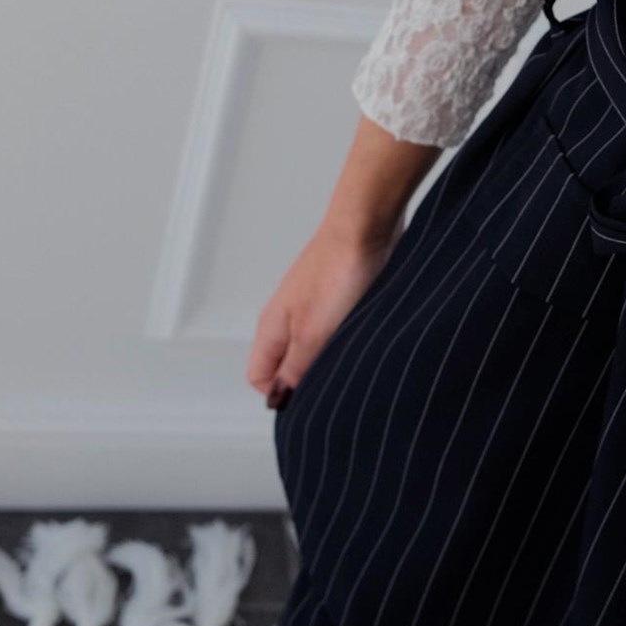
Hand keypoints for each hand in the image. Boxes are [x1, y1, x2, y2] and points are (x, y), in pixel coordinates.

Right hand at [246, 208, 405, 408]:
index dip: (281, 393)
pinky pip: (333, 330)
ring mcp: (311, 306)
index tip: (312, 396)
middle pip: (285, 365)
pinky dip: (345, 339)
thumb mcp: (314, 333)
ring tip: (353, 354)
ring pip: (312, 348)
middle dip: (308, 379)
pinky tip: (364, 336)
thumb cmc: (338, 272)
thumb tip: (278, 400)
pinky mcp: (337, 296)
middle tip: (337, 378)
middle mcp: (286, 318)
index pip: (259, 377)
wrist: (366, 226)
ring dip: (330, 358)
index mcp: (271, 328)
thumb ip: (296, 368)